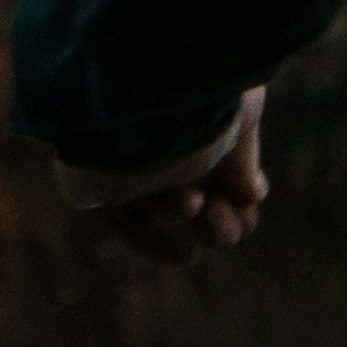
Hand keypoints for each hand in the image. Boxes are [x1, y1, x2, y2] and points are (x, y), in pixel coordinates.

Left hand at [61, 88, 269, 265]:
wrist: (137, 87)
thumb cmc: (197, 92)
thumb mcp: (238, 117)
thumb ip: (243, 156)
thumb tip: (254, 191)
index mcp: (186, 104)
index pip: (212, 152)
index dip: (234, 187)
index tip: (250, 210)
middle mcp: (153, 129)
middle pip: (185, 181)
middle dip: (213, 213)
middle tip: (232, 233)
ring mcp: (122, 155)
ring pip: (156, 201)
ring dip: (184, 218)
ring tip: (207, 219)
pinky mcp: (92, 180)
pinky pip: (120, 220)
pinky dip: (149, 243)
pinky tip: (186, 259)